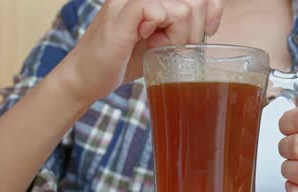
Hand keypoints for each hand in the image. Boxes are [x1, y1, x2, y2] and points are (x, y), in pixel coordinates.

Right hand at [59, 0, 222, 103]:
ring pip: (183, 8)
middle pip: (197, 1)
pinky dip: (161, 35)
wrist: (85, 78)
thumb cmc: (123, 60)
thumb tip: (211, 20)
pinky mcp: (121, 13)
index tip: (199, 33)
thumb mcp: (161, 40)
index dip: (210, 12)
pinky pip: (158, 12)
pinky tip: (146, 43)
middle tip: (172, 47)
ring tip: (157, 46)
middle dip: (194, 32)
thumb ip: (183, 26)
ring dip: (178, 36)